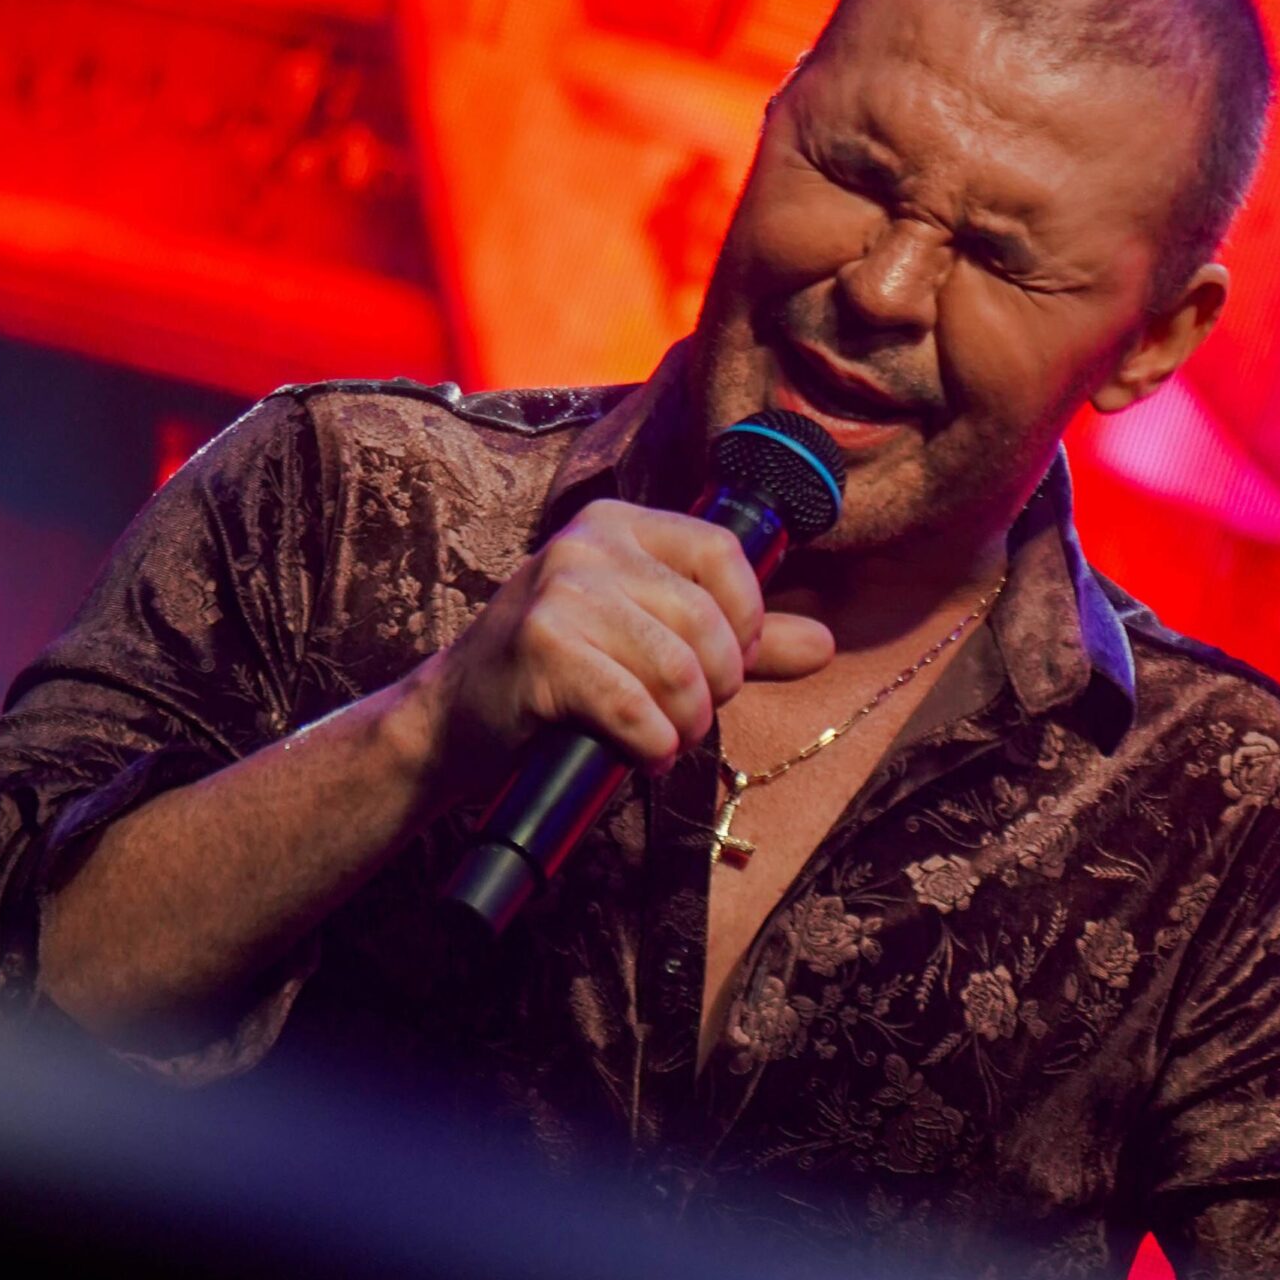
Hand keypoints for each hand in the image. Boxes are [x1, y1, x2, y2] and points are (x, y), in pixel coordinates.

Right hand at [417, 498, 833, 796]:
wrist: (456, 719)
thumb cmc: (560, 677)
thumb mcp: (648, 640)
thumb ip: (737, 640)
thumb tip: (823, 644)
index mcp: (619, 525)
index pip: (723, 554)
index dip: (748, 621)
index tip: (729, 666)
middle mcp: (587, 544)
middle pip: (706, 622)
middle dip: (716, 690)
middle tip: (688, 719)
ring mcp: (559, 592)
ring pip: (677, 671)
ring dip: (684, 726)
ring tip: (662, 738)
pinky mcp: (540, 650)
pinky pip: (635, 709)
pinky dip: (650, 747)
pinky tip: (637, 754)